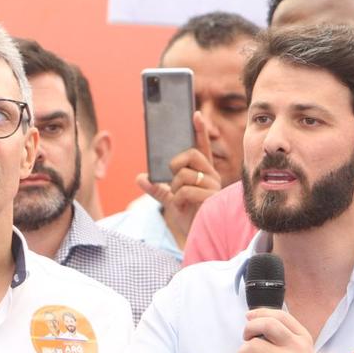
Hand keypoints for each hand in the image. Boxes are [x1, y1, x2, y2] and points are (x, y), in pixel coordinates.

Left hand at [138, 111, 221, 239]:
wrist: (201, 238)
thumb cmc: (190, 218)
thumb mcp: (171, 201)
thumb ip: (157, 188)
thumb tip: (140, 177)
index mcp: (203, 173)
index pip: (202, 147)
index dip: (199, 130)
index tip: (194, 114)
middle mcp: (211, 176)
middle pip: (192, 154)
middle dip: (176, 163)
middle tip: (172, 177)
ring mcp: (213, 186)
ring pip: (185, 174)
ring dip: (176, 187)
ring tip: (181, 200)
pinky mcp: (212, 198)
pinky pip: (186, 190)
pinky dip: (179, 200)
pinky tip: (185, 207)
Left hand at [236, 308, 313, 352]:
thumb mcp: (293, 349)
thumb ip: (277, 331)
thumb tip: (249, 315)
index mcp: (304, 339)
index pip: (280, 316)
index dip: (260, 313)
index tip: (248, 317)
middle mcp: (300, 349)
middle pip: (267, 325)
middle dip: (250, 328)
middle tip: (246, 338)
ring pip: (253, 346)